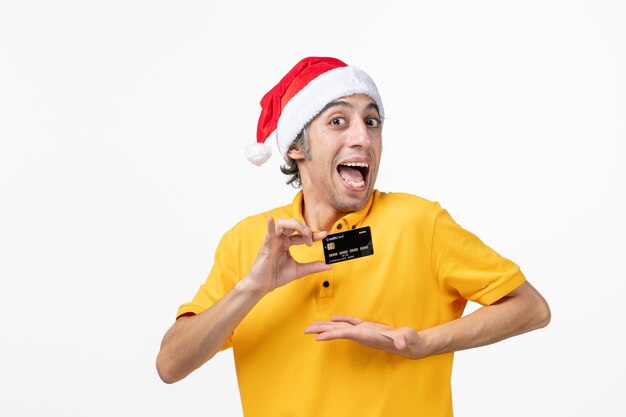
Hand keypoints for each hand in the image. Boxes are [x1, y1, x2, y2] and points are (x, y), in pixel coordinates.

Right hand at [245, 217, 331, 294]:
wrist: (263, 285)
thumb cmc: (277, 276)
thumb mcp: (299, 270)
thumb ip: (314, 266)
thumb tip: (329, 265)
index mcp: (287, 243)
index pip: (301, 234)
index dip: (314, 233)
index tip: (325, 234)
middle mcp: (280, 239)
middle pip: (293, 225)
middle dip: (305, 229)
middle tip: (312, 240)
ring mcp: (273, 241)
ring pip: (283, 224)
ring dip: (296, 226)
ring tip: (305, 234)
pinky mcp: (266, 246)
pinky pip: (268, 233)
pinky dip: (269, 225)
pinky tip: (270, 219)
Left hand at [304, 316, 427, 358]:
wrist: (413, 345)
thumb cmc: (410, 341)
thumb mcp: (408, 339)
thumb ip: (404, 340)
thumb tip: (401, 342)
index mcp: (368, 336)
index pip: (346, 335)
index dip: (331, 335)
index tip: (317, 337)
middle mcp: (363, 335)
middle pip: (338, 332)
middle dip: (322, 331)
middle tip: (305, 330)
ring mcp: (365, 332)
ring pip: (342, 328)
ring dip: (327, 326)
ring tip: (313, 326)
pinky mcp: (369, 328)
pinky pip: (352, 323)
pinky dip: (342, 320)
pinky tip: (333, 320)